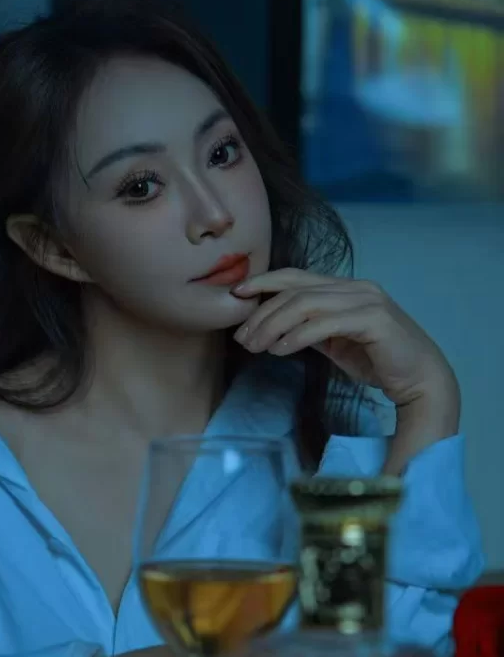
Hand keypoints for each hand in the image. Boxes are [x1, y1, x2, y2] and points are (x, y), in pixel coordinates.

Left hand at [231, 269, 457, 410]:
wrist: (420, 380)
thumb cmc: (378, 361)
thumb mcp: (335, 341)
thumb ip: (311, 328)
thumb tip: (274, 327)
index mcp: (345, 287)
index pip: (296, 277)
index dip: (263, 281)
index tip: (236, 295)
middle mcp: (356, 287)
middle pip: (295, 290)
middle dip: (262, 312)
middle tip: (242, 338)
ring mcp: (366, 300)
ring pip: (305, 304)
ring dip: (273, 325)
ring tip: (256, 346)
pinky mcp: (374, 319)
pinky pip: (324, 324)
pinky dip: (297, 336)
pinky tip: (280, 350)